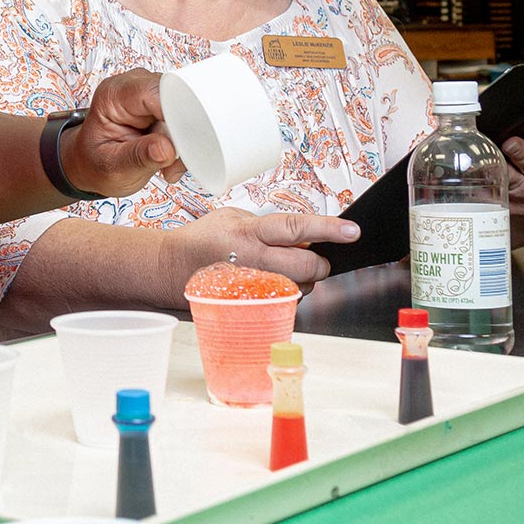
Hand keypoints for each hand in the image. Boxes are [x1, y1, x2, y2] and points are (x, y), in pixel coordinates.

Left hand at [60, 69, 180, 196]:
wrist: (91, 164)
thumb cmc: (96, 162)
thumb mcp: (112, 168)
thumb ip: (138, 157)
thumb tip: (167, 149)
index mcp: (114, 94)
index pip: (154, 92)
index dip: (174, 114)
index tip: (181, 143)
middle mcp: (134, 86)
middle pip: (175, 96)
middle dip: (180, 132)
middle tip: (171, 162)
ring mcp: (151, 94)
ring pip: (186, 108)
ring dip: (182, 141)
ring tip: (166, 164)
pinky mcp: (164, 106)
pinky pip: (187, 119)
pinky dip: (183, 143)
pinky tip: (169, 159)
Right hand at [161, 207, 359, 298]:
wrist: (170, 267)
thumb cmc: (203, 239)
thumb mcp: (234, 217)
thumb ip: (269, 225)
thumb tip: (305, 235)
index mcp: (249, 233)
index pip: (296, 229)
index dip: (328, 229)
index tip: (352, 231)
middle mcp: (252, 262)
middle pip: (307, 267)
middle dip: (318, 262)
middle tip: (313, 257)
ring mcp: (251, 289)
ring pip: (300, 290)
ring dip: (302, 280)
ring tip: (280, 270)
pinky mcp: (249, 307)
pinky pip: (284, 304)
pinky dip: (286, 294)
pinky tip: (269, 284)